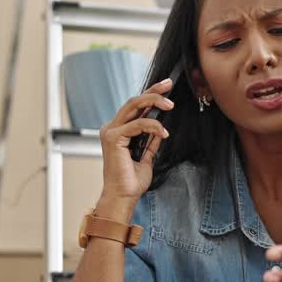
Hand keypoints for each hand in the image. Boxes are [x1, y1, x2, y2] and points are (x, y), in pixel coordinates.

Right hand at [97, 78, 173, 202]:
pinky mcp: (113, 138)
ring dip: (154, 102)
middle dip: (153, 90)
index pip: (136, 108)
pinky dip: (153, 126)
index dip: (151, 95)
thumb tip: (160, 129)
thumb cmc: (132, 181)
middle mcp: (112, 128)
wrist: (123, 197)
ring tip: (170, 105)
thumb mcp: (147, 157)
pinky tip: (164, 133)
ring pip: (134, 106)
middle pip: (134, 101)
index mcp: (118, 131)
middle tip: (169, 84)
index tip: (167, 88)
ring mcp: (110, 131)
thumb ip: (150, 141)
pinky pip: (137, 124)